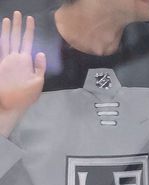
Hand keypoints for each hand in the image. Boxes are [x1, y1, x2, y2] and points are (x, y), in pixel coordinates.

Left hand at [0, 12, 45, 134]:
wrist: (8, 103)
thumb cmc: (25, 95)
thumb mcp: (37, 83)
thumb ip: (39, 67)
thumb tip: (40, 53)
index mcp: (24, 60)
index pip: (27, 41)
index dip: (28, 29)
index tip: (30, 18)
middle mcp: (13, 57)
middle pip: (15, 37)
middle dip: (17, 25)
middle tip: (17, 13)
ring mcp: (4, 60)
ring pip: (5, 41)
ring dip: (6, 30)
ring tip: (6, 20)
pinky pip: (0, 49)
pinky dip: (1, 41)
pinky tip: (1, 37)